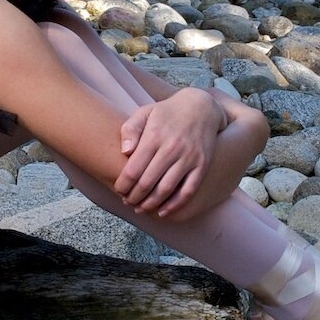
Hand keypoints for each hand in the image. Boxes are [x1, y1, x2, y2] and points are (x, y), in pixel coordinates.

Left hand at [113, 88, 225, 216]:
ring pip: (166, 189)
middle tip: (127, 202)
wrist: (201, 107)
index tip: (118, 190)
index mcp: (154, 136)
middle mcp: (172, 148)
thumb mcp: (145, 112)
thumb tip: (125, 152)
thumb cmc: (166, 113)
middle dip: (134, 197)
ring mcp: (189, 157)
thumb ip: (130, 130)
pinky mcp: (202, 165)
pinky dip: (174, 205)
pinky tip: (163, 212)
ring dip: (151, 204)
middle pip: (148, 182)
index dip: (123, 185)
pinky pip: (188, 191)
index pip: (133, 169)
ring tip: (141, 208)